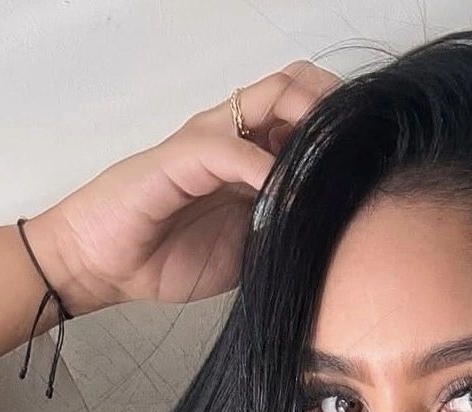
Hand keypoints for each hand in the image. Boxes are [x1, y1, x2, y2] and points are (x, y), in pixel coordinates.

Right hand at [26, 62, 339, 312]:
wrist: (103, 265)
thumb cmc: (166, 256)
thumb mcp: (246, 248)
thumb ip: (282, 230)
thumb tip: (332, 234)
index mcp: (249, 153)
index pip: (306, 112)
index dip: (339, 128)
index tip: (368, 162)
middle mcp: (232, 134)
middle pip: (297, 86)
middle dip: (333, 111)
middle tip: (355, 152)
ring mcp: (207, 140)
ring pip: (272, 97)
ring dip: (307, 126)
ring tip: (328, 166)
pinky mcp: (181, 158)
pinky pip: (232, 148)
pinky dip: (265, 169)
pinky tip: (283, 197)